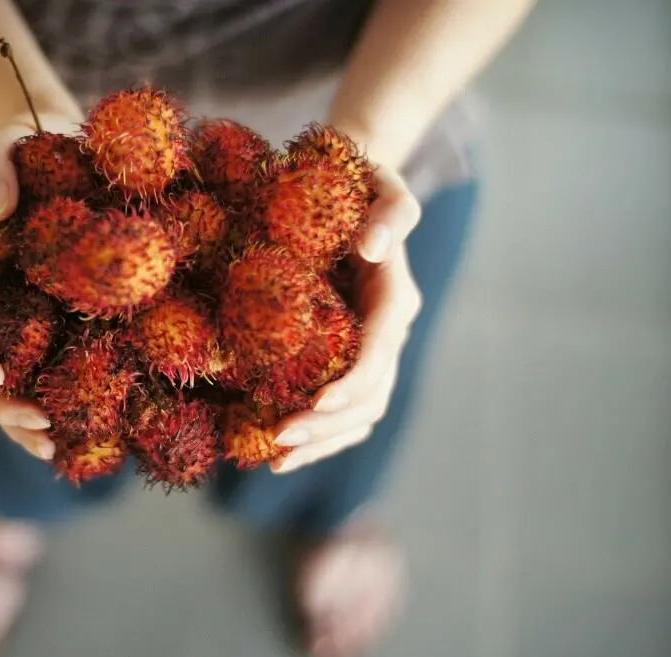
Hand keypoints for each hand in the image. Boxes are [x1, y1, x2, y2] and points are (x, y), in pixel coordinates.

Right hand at [0, 112, 80, 460]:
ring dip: (18, 425)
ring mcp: (14, 329)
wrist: (68, 162)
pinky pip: (40, 385)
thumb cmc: (29, 151)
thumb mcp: (7, 145)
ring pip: (0, 392)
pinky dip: (50, 416)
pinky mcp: (49, 338)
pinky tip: (74, 441)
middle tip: (36, 422)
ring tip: (51, 446)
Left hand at [271, 165, 422, 473]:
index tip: (313, 404)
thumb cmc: (357, 183)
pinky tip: (280, 451)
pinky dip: (318, 436)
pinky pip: (342, 410)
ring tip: (274, 459)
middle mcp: (388, 333)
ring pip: (359, 414)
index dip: (350, 383)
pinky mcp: (348, 360)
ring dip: (322, 443)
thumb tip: (373, 246)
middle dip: (326, 426)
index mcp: (395, 298)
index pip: (379, 352)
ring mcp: (371, 352)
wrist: (347, 192)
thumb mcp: (379, 182)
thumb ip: (390, 212)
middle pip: (369, 396)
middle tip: (276, 441)